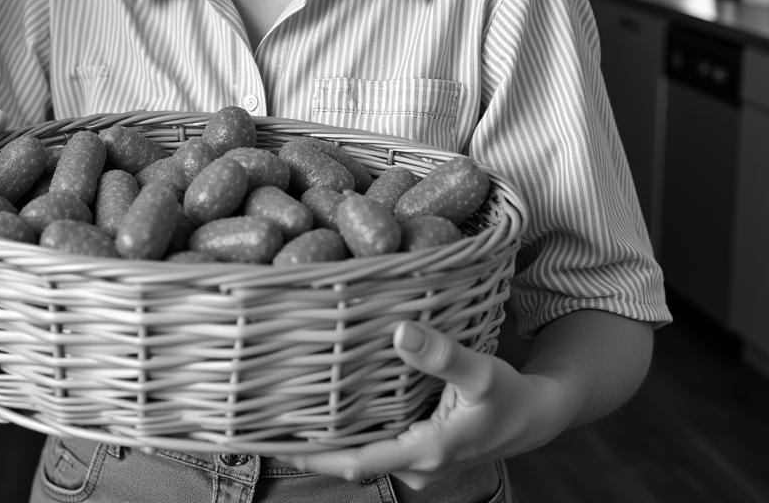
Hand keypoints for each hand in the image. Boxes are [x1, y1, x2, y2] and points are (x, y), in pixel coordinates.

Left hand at [287, 321, 571, 489]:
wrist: (533, 417)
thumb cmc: (507, 395)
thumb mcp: (480, 371)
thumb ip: (442, 355)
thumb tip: (401, 332)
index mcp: (424, 452)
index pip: (354, 461)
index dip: (311, 454)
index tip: (270, 438)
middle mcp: (412, 464)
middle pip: (348, 460)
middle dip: (307, 445)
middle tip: (262, 417)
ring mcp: (413, 460)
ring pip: (359, 451)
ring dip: (325, 437)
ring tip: (283, 409)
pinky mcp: (415, 448)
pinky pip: (372, 442)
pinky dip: (347, 429)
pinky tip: (326, 405)